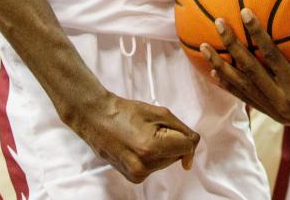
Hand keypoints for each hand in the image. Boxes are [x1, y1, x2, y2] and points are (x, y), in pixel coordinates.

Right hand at [67, 93, 199, 183]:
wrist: (97, 119)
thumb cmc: (125, 111)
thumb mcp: (158, 112)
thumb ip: (181, 129)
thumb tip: (192, 146)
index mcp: (152, 147)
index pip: (187, 147)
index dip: (187, 137)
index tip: (180, 131)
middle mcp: (145, 165)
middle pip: (177, 156)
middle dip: (172, 142)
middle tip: (153, 129)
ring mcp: (138, 174)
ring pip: (167, 162)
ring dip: (163, 149)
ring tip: (143, 136)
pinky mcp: (134, 178)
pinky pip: (155, 167)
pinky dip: (153, 157)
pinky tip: (139, 145)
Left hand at [202, 2, 289, 128]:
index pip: (272, 58)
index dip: (257, 35)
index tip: (244, 12)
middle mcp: (283, 104)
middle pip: (250, 71)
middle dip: (232, 47)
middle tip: (218, 23)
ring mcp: (275, 112)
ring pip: (242, 88)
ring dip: (221, 67)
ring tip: (203, 47)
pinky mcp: (272, 115)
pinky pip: (246, 98)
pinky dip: (229, 85)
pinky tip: (213, 71)